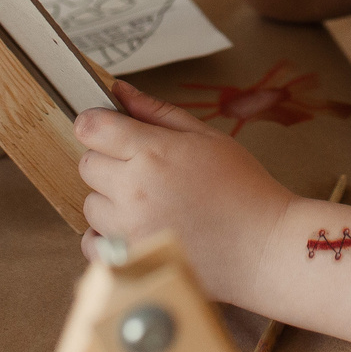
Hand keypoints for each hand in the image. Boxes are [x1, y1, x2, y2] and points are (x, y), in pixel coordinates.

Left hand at [76, 81, 291, 301]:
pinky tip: (134, 229)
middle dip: (108, 162)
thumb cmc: (243, 191)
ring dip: (110, 201)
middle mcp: (134, 190)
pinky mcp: (129, 260)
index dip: (95, 124)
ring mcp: (129, 228)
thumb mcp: (206, 137)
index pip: (92, 128)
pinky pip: (91, 244)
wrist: (263, 248)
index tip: (106, 130)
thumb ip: (157, 112)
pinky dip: (105, 237)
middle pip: (87, 165)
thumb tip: (120, 91)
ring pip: (90, 204)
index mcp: (153, 152)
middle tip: (142, 169)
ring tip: (148, 203)